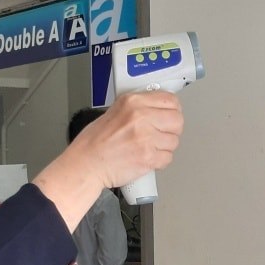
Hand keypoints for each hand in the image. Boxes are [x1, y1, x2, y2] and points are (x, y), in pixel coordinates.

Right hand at [33, 92, 183, 228]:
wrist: (86, 164)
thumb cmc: (94, 142)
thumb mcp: (114, 111)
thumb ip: (138, 108)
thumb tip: (158, 109)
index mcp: (133, 102)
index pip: (170, 100)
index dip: (173, 110)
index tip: (169, 115)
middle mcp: (141, 117)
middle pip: (177, 120)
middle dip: (172, 129)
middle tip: (162, 134)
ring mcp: (146, 138)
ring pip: (174, 141)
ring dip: (165, 147)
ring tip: (149, 148)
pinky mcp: (148, 157)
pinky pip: (167, 158)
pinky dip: (159, 161)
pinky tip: (147, 158)